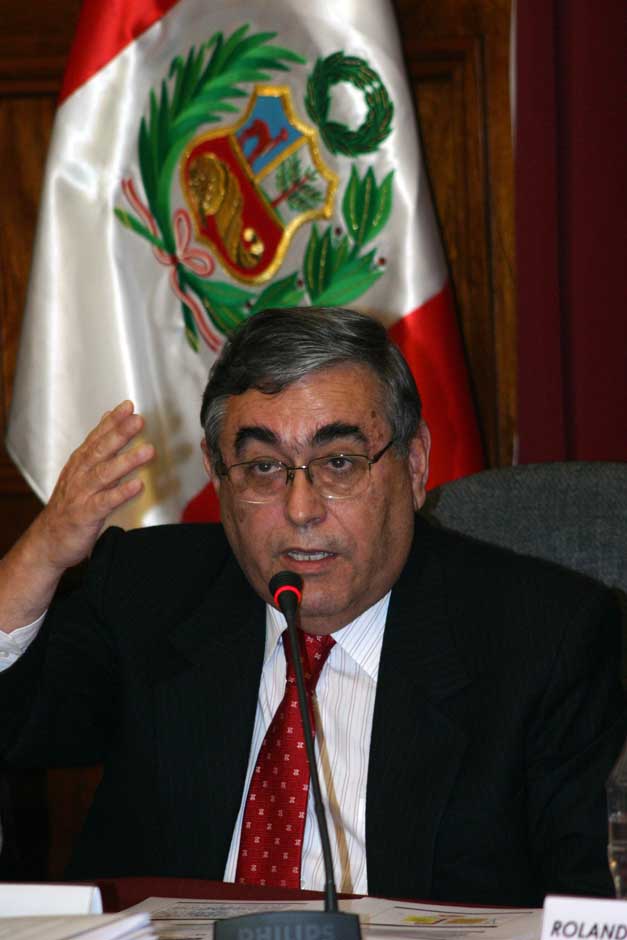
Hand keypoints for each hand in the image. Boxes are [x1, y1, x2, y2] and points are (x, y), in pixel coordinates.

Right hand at [0, 401, 153, 630]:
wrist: (48, 542)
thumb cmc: (69, 506)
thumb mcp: (80, 472)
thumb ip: (96, 448)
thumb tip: (108, 420)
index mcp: (79, 464)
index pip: (96, 438)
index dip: (112, 421)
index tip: (128, 406)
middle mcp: (79, 476)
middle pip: (100, 450)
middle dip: (119, 434)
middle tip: (138, 420)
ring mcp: (81, 495)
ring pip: (104, 474)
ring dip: (126, 461)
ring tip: (148, 451)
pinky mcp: (85, 515)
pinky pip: (105, 503)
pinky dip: (121, 493)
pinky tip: (138, 486)